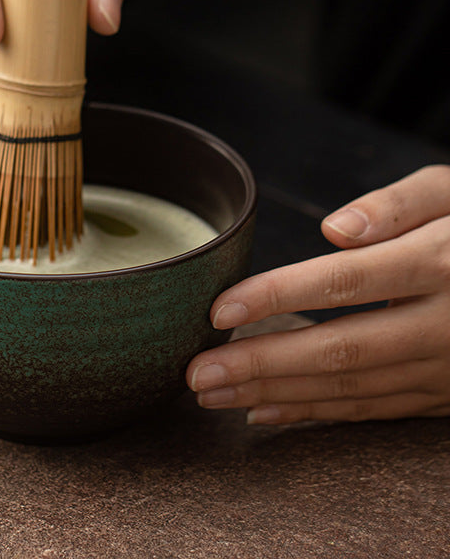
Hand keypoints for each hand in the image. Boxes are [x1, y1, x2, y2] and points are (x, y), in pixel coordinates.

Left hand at [187, 165, 449, 423]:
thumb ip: (397, 204)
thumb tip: (333, 230)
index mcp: (445, 262)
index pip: (347, 281)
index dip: (280, 296)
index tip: (219, 309)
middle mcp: (449, 323)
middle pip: (343, 349)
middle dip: (263, 364)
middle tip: (196, 373)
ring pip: (354, 389)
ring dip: (278, 394)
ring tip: (213, 395)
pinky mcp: (449, 396)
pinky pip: (378, 411)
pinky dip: (320, 415)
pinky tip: (267, 412)